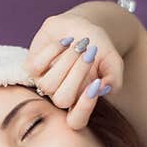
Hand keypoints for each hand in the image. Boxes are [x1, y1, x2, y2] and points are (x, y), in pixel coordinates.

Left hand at [23, 12, 124, 129]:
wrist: (80, 24)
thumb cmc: (98, 47)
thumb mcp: (112, 61)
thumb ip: (114, 79)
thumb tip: (103, 89)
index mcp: (80, 103)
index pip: (76, 121)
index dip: (84, 107)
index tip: (95, 83)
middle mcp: (61, 97)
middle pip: (62, 100)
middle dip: (77, 75)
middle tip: (90, 54)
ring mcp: (44, 84)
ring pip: (48, 84)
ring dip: (67, 61)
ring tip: (79, 45)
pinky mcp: (31, 68)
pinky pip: (37, 66)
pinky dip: (53, 50)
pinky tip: (66, 41)